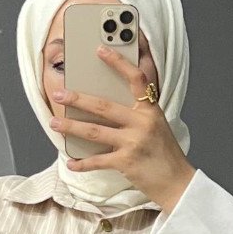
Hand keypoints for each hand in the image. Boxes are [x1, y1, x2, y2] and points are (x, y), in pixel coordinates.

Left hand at [48, 44, 194, 211]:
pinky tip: (71, 162)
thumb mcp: (157, 126)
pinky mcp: (126, 162)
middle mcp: (142, 123)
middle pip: (104, 106)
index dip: (118, 63)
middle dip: (78, 99)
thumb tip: (106, 109)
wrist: (177, 182)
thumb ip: (137, 115)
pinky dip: (82, 164)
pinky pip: (98, 161)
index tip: (100, 51)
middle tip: (59, 93)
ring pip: (94, 131)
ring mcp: (133, 142)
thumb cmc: (165, 154)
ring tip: (55, 123)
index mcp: (150, 110)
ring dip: (71, 126)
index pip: (135, 79)